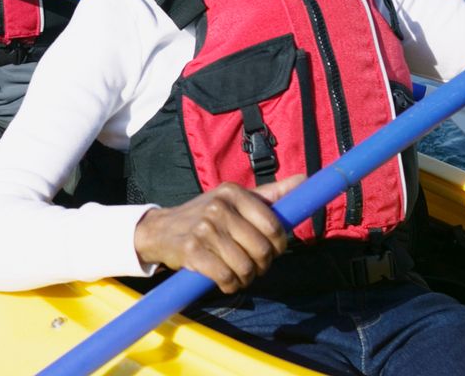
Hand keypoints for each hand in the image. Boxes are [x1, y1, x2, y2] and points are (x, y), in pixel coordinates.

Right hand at [132, 175, 301, 293]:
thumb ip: (269, 194)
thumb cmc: (205, 216)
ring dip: (246, 278)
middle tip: (254, 265)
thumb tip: (303, 180)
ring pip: (245, 267)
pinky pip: (226, 278)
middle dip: (263, 265)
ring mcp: (204, 229)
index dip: (279, 244)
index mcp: (233, 192)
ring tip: (239, 273)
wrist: (160, 230)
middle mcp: (218, 207)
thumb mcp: (234, 200)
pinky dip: (230, 285)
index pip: (273, 225)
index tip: (272, 250)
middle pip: (262, 250)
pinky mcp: (191, 251)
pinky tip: (225, 281)